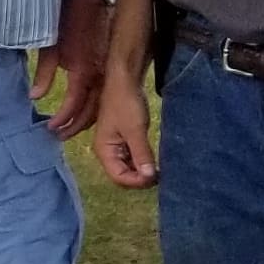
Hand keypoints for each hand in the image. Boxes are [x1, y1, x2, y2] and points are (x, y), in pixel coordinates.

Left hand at [33, 0, 111, 142]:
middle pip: (91, 110)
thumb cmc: (65, 22)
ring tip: (68, 128)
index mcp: (82, 72)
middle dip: (75, 125)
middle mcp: (98, 75)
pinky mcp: (108, 65)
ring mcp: (106, 70)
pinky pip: (103, 92)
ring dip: (85, 119)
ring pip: (100, 104)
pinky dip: (94, 105)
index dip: (63, 119)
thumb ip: (43, 75)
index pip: (74, 104)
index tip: (51, 128)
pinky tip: (82, 111)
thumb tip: (35, 97)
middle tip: (59, 136)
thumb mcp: (49, 48)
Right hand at [94, 70, 159, 189]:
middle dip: (140, 178)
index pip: (118, 177)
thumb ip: (141, 155)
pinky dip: (143, 161)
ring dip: (142, 170)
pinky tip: (154, 159)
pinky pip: (132, 158)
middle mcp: (107, 151)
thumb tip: (149, 177)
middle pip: (123, 175)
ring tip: (159, 168)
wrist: (125, 81)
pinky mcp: (124, 140)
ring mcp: (115, 146)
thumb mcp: (135, 130)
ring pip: (128, 168)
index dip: (136, 181)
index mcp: (104, 150)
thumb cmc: (126, 104)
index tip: (155, 176)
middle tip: (160, 174)